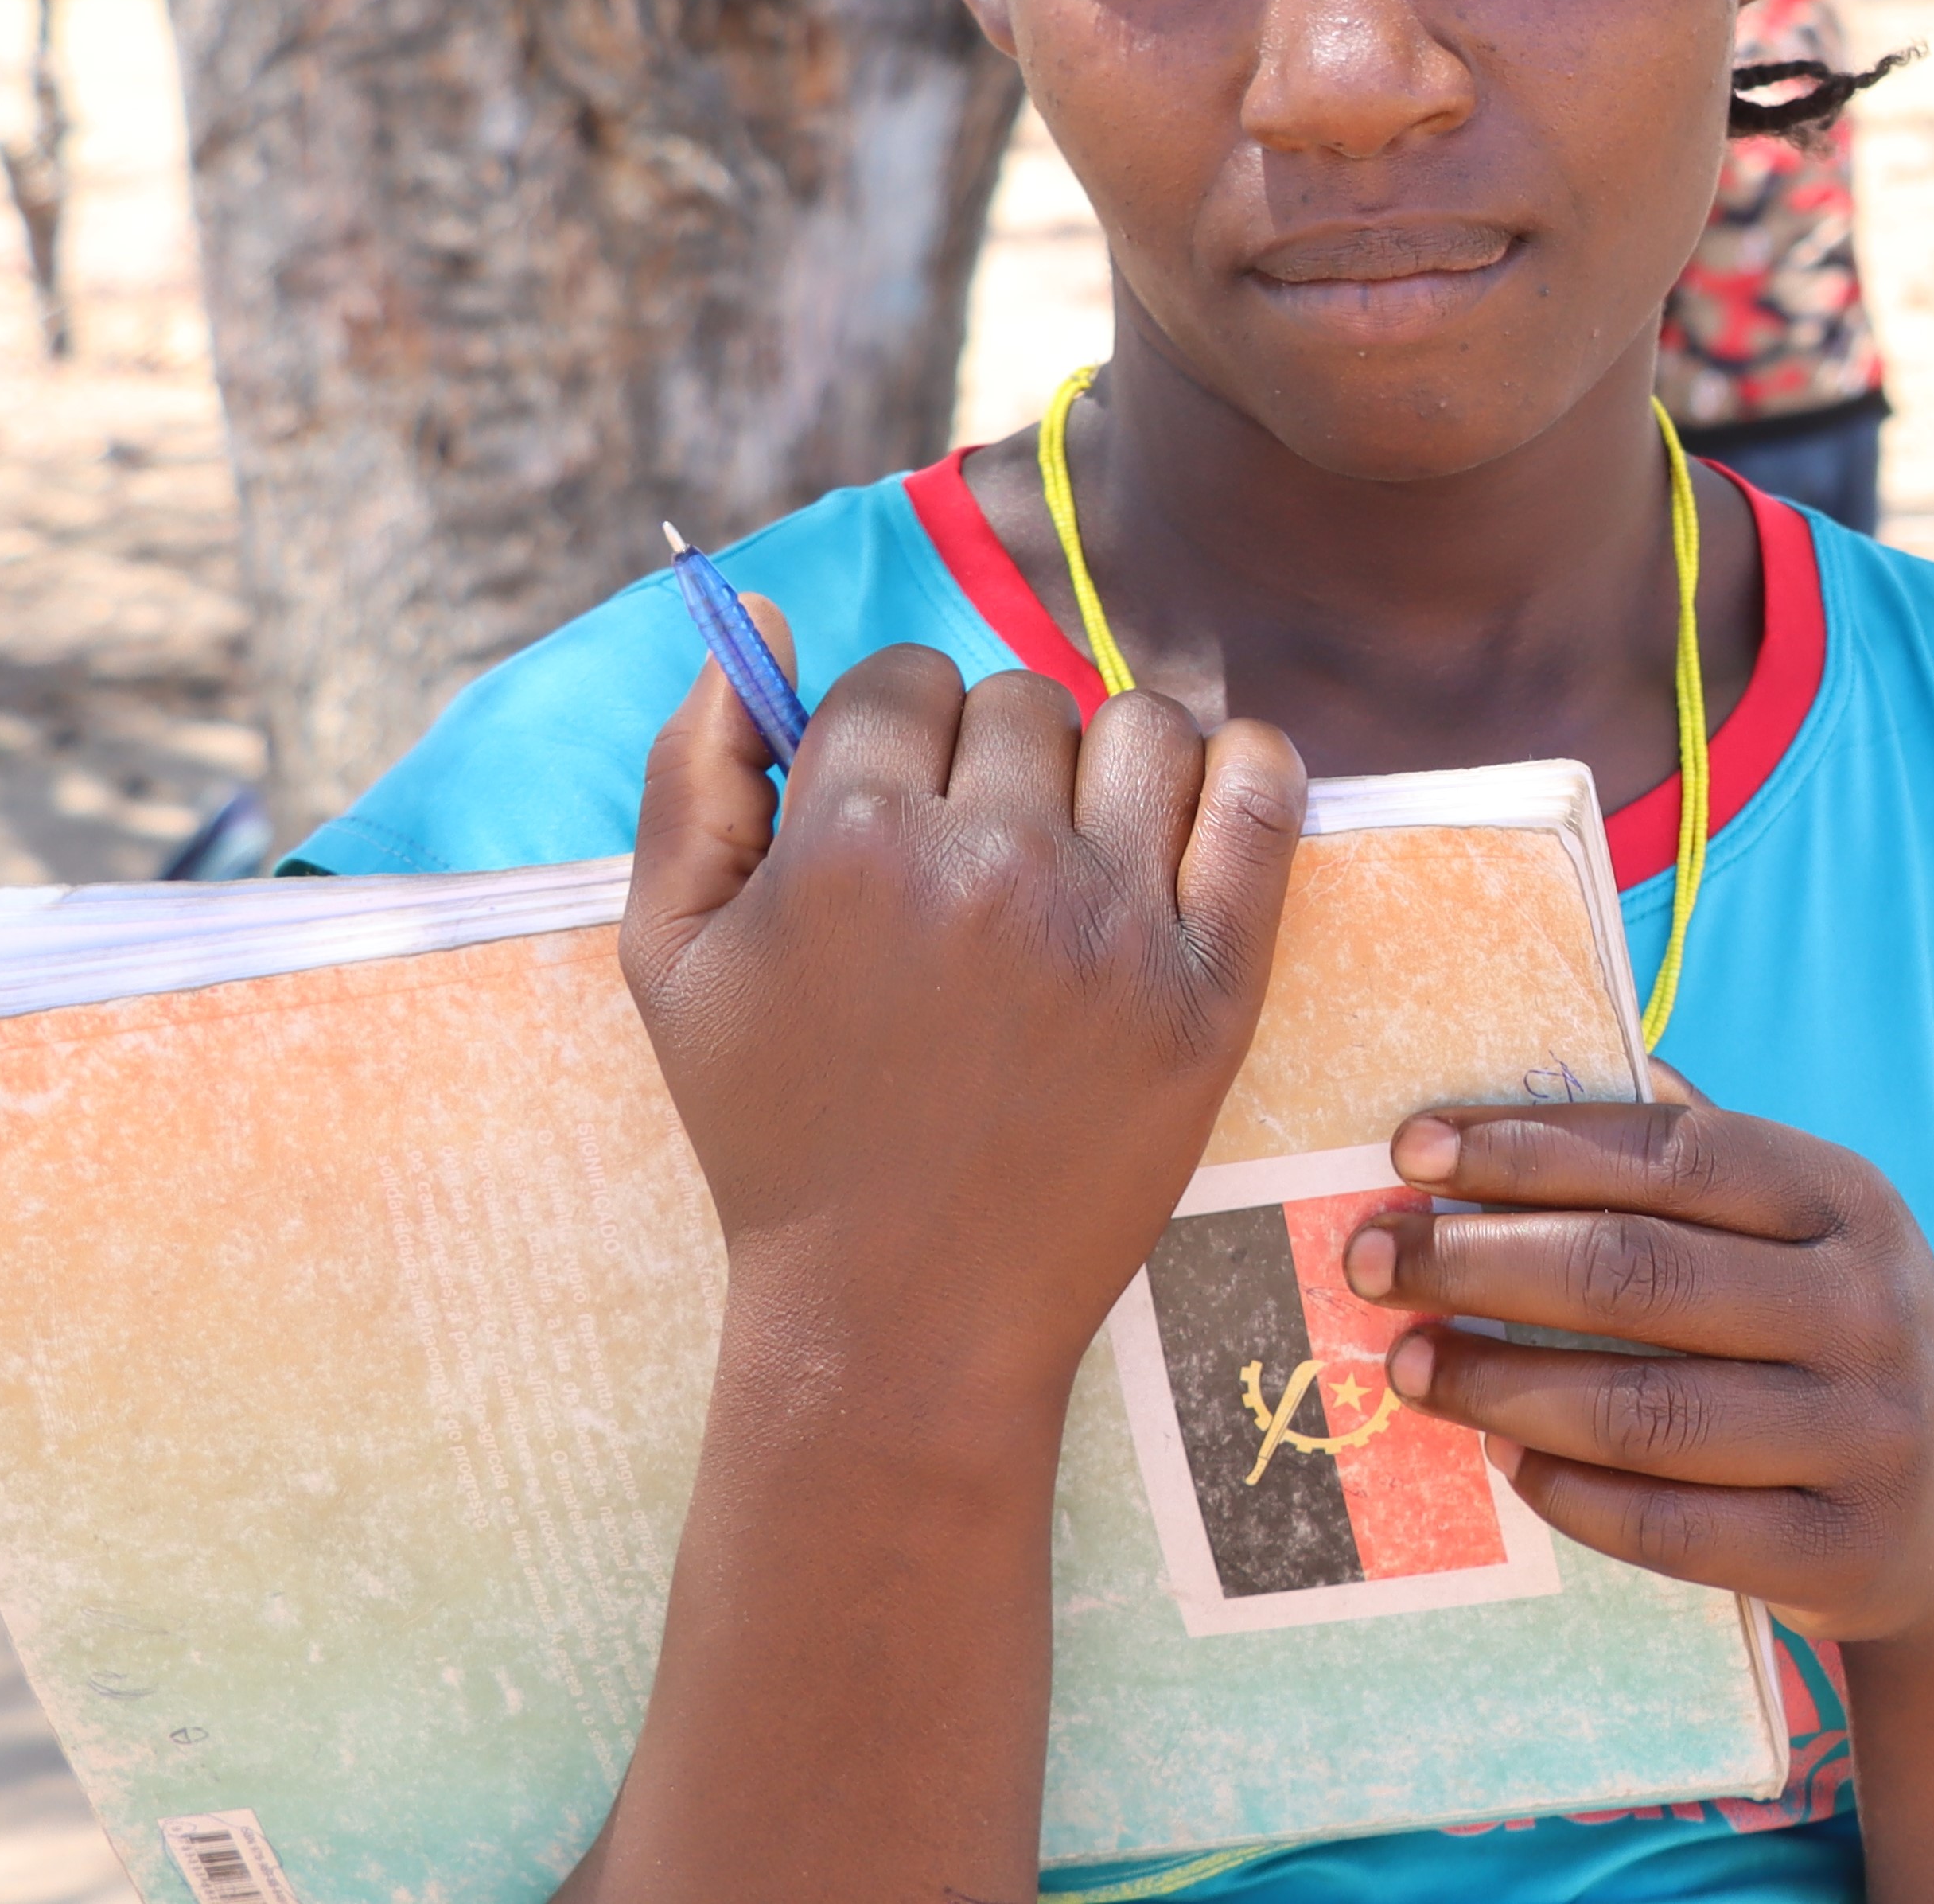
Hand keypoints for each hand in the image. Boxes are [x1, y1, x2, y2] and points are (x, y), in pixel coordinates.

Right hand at [623, 611, 1305, 1407]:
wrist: (899, 1315)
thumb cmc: (778, 1133)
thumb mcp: (671, 956)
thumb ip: (692, 774)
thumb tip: (756, 618)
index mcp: (850, 844)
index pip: (902, 677)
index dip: (896, 737)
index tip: (898, 813)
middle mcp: (990, 866)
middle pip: (1022, 698)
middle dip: (995, 761)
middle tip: (978, 863)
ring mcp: (1114, 924)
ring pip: (1143, 723)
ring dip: (1110, 764)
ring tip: (1077, 850)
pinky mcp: (1214, 983)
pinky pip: (1262, 793)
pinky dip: (1242, 771)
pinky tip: (1198, 811)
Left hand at [1345, 1094, 1933, 1647]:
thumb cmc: (1840, 1332)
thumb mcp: (1810, 1224)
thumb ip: (1700, 1147)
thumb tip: (1547, 1052)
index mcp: (1845, 1198)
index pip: (1669, 1154)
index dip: (1531, 1147)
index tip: (1411, 1148)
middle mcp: (1864, 1306)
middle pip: (1639, 1274)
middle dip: (1481, 1261)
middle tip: (1373, 1258)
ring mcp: (1861, 1435)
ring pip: (1645, 1409)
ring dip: (1500, 1383)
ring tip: (1410, 1364)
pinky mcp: (1839, 1552)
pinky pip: (1671, 1527)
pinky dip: (1570, 1492)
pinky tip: (1503, 1457)